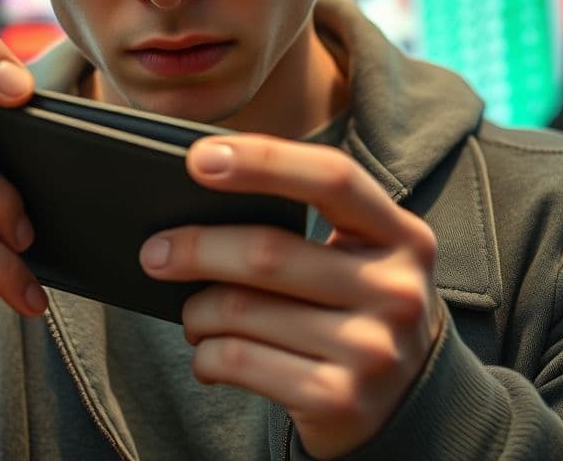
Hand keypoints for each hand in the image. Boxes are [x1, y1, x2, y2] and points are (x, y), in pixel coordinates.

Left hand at [139, 136, 442, 459]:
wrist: (407, 405)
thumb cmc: (358, 306)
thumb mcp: (359, 256)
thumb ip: (305, 225)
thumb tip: (205, 193)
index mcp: (402, 234)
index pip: (332, 177)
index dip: (263, 161)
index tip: (198, 158)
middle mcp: (397, 290)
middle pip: (268, 251)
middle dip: (196, 248)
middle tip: (154, 252)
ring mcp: (372, 350)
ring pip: (243, 310)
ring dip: (198, 311)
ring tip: (193, 313)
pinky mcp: (340, 400)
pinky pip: (240, 360)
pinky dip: (207, 355)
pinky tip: (209, 353)